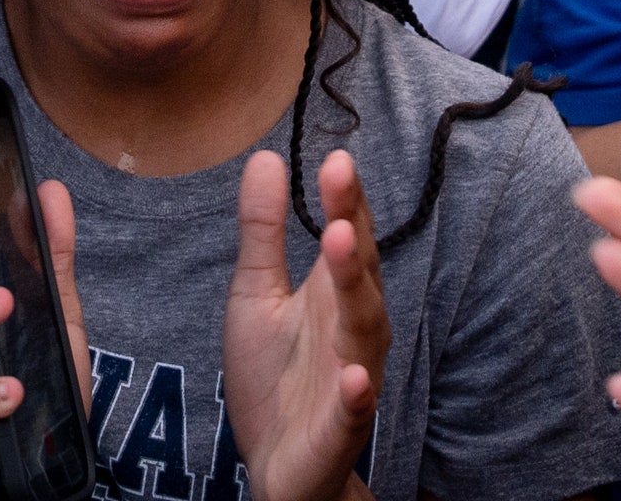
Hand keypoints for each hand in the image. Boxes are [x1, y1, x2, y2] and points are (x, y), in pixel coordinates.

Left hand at [220, 148, 388, 500]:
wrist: (276, 466)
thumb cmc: (273, 375)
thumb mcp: (256, 292)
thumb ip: (263, 230)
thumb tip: (264, 155)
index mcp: (334, 292)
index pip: (349, 234)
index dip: (345, 198)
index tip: (336, 157)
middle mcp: (352, 328)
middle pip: (362, 272)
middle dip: (353, 229)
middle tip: (340, 180)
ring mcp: (350, 378)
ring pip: (364, 330)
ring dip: (357, 288)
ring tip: (341, 243)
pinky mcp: (339, 429)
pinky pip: (354, 411)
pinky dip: (357, 395)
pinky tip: (354, 377)